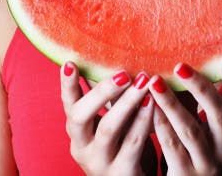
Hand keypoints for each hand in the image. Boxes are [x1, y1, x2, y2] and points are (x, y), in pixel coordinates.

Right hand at [61, 61, 155, 175]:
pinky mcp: (121, 173)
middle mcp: (82, 147)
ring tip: (144, 82)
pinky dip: (143, 122)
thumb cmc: (123, 145)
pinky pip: (132, 145)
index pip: (68, 104)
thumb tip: (110, 58)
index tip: (70, 63)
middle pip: (80, 116)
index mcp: (78, 131)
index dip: (67, 85)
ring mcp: (99, 162)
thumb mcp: (112, 122)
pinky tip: (154, 105)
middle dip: (101, 92)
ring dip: (126, 103)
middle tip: (123, 73)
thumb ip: (109, 98)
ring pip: (108, 129)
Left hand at [147, 61, 221, 174]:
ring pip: (191, 130)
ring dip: (172, 104)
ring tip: (155, 83)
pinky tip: (149, 108)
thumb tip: (196, 55)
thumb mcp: (213, 125)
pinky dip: (161, 126)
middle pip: (219, 114)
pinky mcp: (187, 174)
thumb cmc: (201, 146)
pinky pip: (173, 147)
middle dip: (200, 88)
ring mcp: (208, 162)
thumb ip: (209, 98)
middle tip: (180, 66)